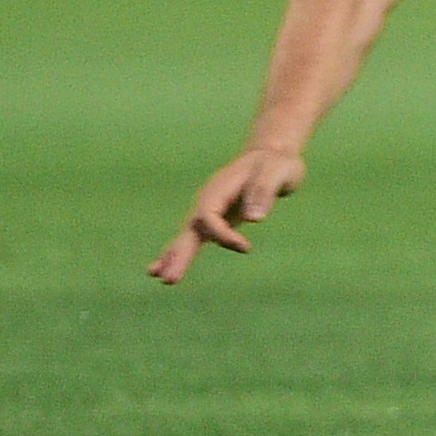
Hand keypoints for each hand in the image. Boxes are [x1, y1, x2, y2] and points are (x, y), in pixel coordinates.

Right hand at [151, 146, 303, 283]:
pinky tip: (162, 269)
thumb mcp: (277, 171)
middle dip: (179, 254)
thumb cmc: (275, 163)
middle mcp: (208, 201)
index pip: (209, 217)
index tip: (246, 247)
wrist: (271, 156)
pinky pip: (195, 239)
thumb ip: (264, 191)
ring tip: (158, 276)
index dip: (222, 235)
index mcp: (219, 189)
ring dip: (173, 257)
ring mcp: (208, 211)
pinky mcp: (215, 221)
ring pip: (187, 236)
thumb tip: (254, 219)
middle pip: (190, 229)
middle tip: (167, 279)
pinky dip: (179, 253)